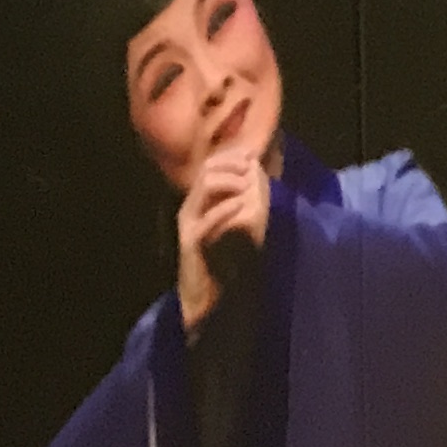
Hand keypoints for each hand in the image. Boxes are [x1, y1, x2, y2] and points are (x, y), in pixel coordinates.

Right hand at [175, 146, 272, 324]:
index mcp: (201, 200)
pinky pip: (206, 219)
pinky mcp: (192, 241)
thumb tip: (256, 168)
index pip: (211, 165)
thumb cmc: (227, 257)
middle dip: (231, 163)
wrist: (210, 293)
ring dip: (229, 181)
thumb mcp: (242, 221)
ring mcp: (189, 223)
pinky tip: (241, 206)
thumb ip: (247, 196)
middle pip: (206, 170)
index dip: (232, 155)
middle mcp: (192, 207)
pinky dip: (225, 208)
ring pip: (203, 187)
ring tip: (247, 185)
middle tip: (250, 167)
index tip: (252, 153)